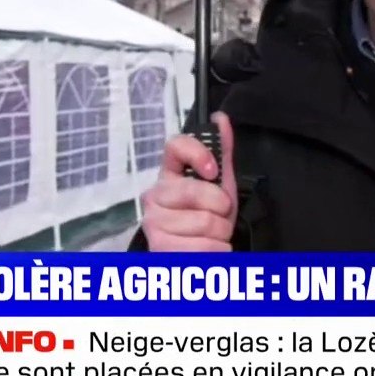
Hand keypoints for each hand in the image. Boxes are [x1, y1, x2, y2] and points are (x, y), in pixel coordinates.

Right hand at [140, 113, 237, 251]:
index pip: (175, 145)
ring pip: (206, 222)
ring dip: (220, 233)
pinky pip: (205, 247)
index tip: (213, 171)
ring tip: (210, 235)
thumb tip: (220, 118)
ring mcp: (153, 223)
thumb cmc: (205, 216)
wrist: (195, 256)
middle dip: (221, 208)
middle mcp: (154, 196)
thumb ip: (221, 152)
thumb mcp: (219, 184)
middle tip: (216, 215)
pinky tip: (206, 250)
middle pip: (197, 191)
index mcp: (169, 175)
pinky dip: (217, 252)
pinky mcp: (159, 249)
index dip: (198, 154)